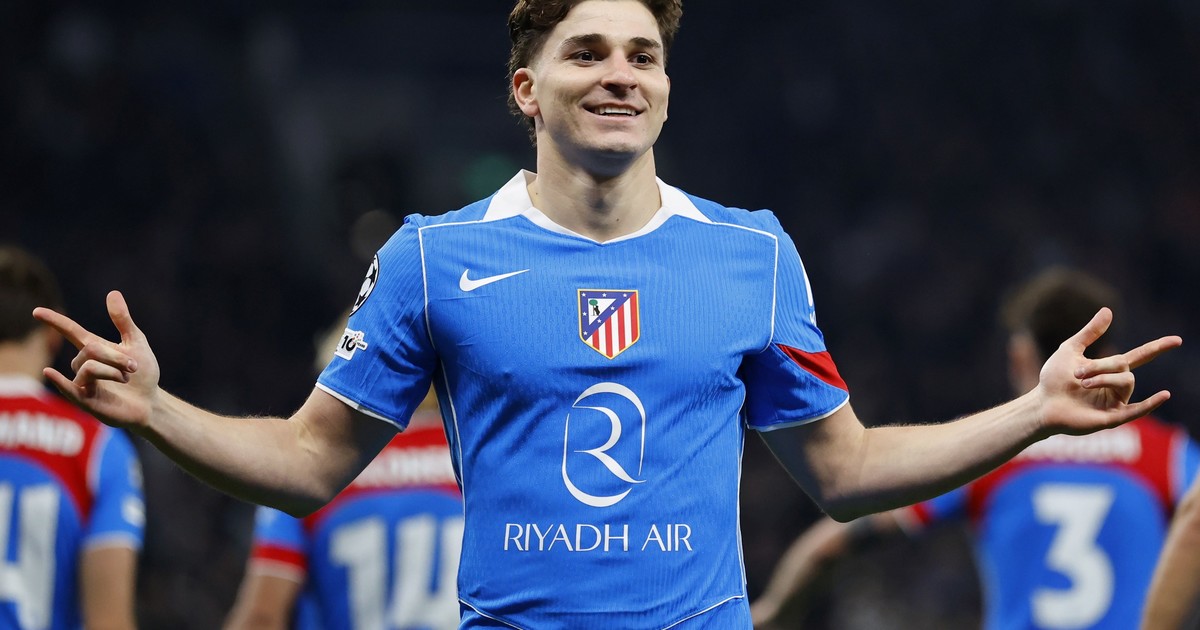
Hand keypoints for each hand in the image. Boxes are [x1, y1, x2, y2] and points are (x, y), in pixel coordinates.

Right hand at [32, 290, 159, 429]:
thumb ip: (123, 321)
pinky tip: (49, 372)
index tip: (37, 311)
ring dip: (113, 371)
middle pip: (90, 349)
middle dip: (116, 356)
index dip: (55, 321)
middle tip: (133, 367)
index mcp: (94, 350)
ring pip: (88, 367)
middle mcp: (83, 365)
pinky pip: (71, 386)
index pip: (70, 332)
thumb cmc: (143, 374)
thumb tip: (112, 293)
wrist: (151, 402)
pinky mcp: (84, 400)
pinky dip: (60, 380)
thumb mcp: (136, 343)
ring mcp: (82, 383)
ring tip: (126, 380)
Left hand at [1035, 307, 1180, 436]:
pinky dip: (1151, 403)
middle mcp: (1116, 386)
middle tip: (1076, 374)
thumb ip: (1090, 333)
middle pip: (1124, 367)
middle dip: (1101, 366)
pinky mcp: (1112, 417)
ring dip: (1103, 379)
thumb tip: (1108, 310)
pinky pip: (1137, 410)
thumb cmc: (1054, 379)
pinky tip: (1164, 395)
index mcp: (1109, 370)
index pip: (1139, 356)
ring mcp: (1116, 402)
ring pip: (1126, 382)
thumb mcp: (1070, 350)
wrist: (1042, 403)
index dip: (1158, 347)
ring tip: (1081, 383)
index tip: (1177, 340)